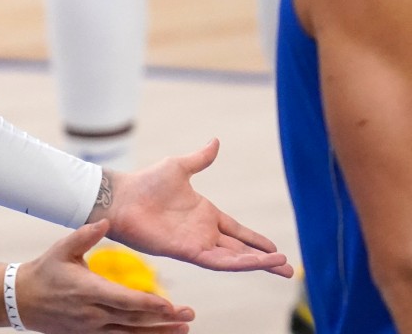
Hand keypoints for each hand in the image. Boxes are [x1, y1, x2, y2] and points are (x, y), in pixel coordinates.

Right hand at [18, 220, 195, 333]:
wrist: (22, 300)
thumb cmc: (44, 271)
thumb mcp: (62, 249)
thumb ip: (86, 235)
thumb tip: (106, 221)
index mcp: (88, 290)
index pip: (125, 301)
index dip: (149, 305)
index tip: (170, 306)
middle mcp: (92, 313)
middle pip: (134, 321)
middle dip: (163, 321)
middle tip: (188, 316)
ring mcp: (91, 328)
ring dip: (157, 333)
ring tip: (182, 331)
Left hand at [95, 138, 293, 276]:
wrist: (122, 197)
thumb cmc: (145, 183)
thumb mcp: (179, 166)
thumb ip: (200, 159)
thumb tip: (215, 141)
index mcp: (205, 214)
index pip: (237, 231)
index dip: (256, 240)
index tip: (275, 248)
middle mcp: (204, 233)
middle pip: (241, 251)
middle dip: (265, 260)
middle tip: (289, 269)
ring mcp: (197, 244)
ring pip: (234, 259)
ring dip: (257, 263)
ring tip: (282, 267)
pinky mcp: (187, 251)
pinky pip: (218, 261)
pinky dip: (238, 263)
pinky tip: (256, 264)